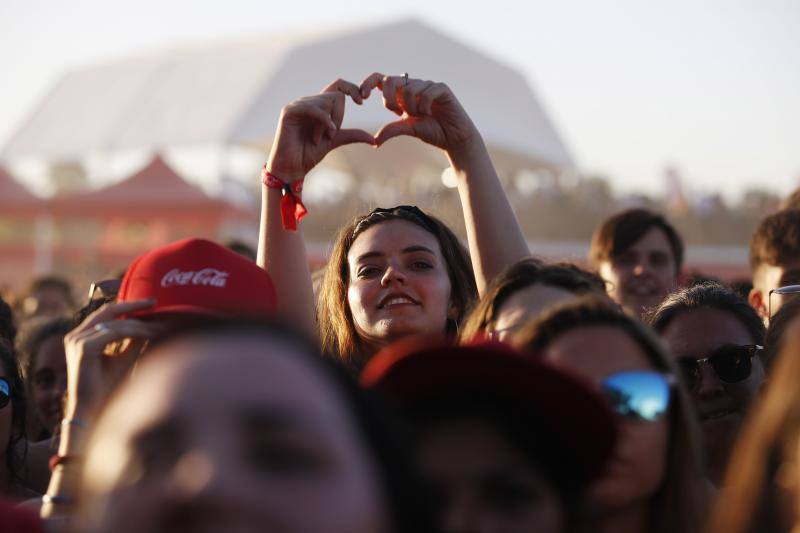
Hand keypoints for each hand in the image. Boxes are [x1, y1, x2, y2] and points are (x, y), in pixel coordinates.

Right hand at [63, 299, 161, 420]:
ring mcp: (77, 341)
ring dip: (139, 324)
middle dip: (134, 305)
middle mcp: (75, 336)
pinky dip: (133, 332)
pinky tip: (150, 334)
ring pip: (115, 324)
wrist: (93, 410)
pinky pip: (113, 333)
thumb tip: (150, 324)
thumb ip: (134, 340)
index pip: (106, 313)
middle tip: (155, 302)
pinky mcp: (83, 348)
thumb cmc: (108, 386)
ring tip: (159, 327)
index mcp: (81, 336)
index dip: (128, 307)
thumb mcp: (124, 357)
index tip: (151, 304)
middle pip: (108, 311)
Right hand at [266, 79, 375, 179]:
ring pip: (327, 102)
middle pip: (336, 95)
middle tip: (330, 135)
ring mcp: (298, 105)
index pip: (338, 86)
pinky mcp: (290, 111)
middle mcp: (308, 101)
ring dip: (329, 123)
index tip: (361, 102)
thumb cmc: (309, 154)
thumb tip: (374, 139)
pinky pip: (315, 108)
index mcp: (319, 106)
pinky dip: (324, 121)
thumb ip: (352, 135)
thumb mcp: (335, 141)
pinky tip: (324, 134)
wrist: (292, 167)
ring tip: (318, 139)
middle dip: (339, 116)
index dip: (352, 89)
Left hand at [360, 73, 478, 152]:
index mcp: (401, 94)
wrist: (454, 138)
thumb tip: (374, 141)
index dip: (368, 83)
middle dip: (390, 100)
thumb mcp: (408, 130)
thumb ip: (391, 130)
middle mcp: (413, 86)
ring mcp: (427, 85)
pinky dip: (425, 106)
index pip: (381, 79)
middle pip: (390, 81)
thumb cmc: (431, 132)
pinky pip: (426, 92)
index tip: (362, 97)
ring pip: (408, 90)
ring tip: (422, 117)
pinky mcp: (441, 88)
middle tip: (399, 114)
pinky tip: (431, 114)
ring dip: (412, 108)